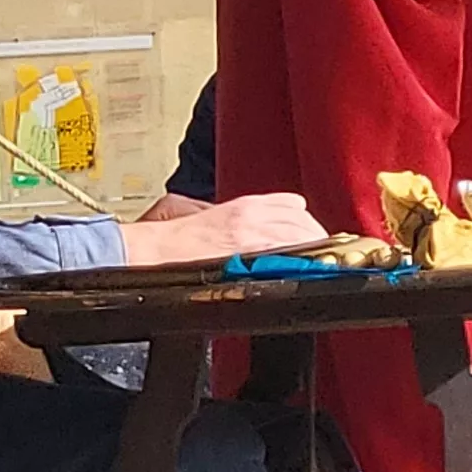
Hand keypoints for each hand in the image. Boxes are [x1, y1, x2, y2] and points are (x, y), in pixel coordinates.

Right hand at [119, 192, 323, 266]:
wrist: (154, 250)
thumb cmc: (173, 238)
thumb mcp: (211, 215)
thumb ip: (237, 220)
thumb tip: (254, 230)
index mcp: (244, 204)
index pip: (293, 204)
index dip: (303, 221)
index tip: (309, 234)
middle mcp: (253, 214)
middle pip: (304, 220)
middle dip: (314, 236)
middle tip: (317, 253)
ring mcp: (253, 232)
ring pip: (303, 233)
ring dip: (314, 248)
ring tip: (316, 263)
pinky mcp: (248, 251)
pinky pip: (289, 250)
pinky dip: (303, 258)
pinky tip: (306, 267)